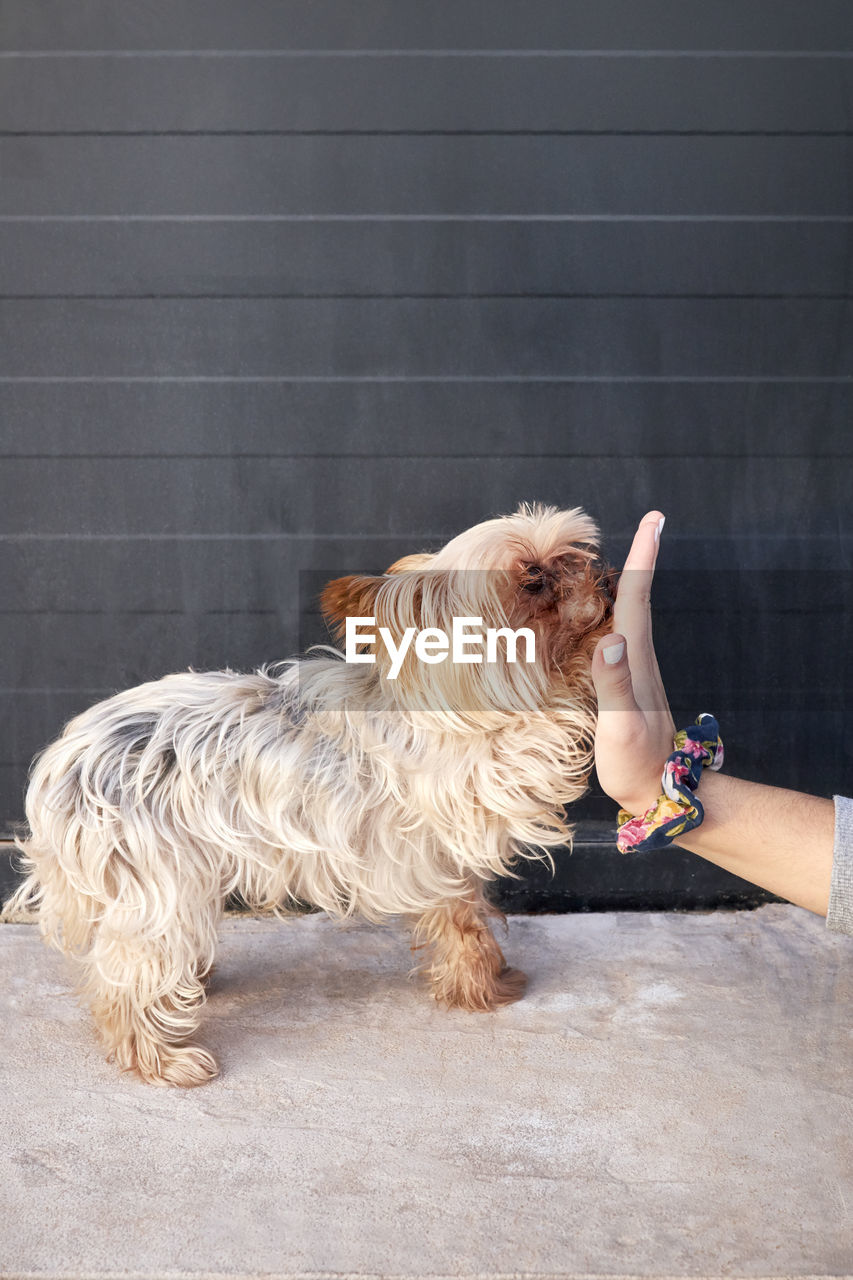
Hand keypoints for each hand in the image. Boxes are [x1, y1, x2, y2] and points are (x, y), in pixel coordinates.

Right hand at [592, 511, 674, 816]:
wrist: (660, 793)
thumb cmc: (635, 765)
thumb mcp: (621, 728)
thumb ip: (614, 685)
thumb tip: (610, 640)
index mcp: (635, 662)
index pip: (637, 600)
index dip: (643, 559)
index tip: (654, 521)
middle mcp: (638, 659)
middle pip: (636, 598)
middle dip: (641, 558)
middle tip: (649, 521)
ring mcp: (634, 671)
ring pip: (630, 614)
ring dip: (630, 581)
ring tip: (628, 552)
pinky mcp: (627, 683)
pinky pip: (620, 634)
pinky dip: (616, 611)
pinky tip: (605, 612)